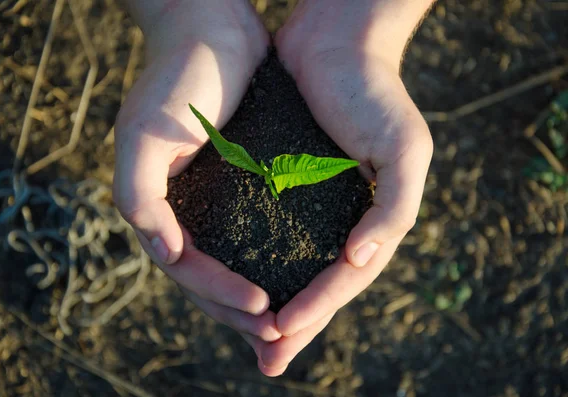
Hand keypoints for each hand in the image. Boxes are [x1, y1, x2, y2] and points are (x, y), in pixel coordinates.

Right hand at [114, 0, 279, 344]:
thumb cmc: (176, 78)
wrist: (211, 29)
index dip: (221, 295)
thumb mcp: (144, 134)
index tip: (265, 308)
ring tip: (291, 326)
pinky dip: (274, 259)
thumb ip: (138, 196)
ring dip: (259, 298)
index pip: (188, 270)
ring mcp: (217, 199)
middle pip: (213, 279)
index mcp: (161, 207)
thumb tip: (164, 254)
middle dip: (242, 313)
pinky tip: (299, 275)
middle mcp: (188, 210)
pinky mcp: (246, 182)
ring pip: (237, 263)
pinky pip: (259, 232)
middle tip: (280, 341)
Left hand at [249, 0, 433, 375]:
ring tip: (250, 340)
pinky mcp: (281, 183)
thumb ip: (392, 209)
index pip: (343, 280)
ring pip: (289, 266)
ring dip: (270, 304)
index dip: (315, 311)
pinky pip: (266, 230)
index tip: (279, 340)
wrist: (336, 42)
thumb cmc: (374, 93)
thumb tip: (361, 261)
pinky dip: (253, 259)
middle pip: (315, 283)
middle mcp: (340, 218)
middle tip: (265, 363)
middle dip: (292, 325)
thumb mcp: (404, 150)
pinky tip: (234, 278)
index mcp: (370, 219)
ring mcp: (310, 203)